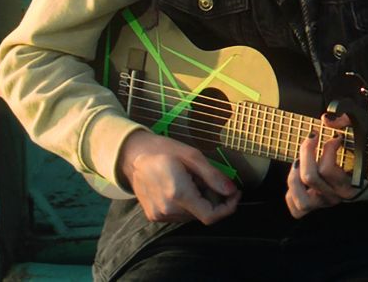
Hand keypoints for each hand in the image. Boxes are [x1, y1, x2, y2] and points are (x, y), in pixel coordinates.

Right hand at [117, 129, 238, 224]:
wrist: (132, 155)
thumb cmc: (163, 150)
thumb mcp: (193, 156)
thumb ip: (213, 176)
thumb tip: (231, 190)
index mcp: (178, 194)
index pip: (210, 216)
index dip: (227, 208)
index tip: (235, 194)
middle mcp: (167, 210)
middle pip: (202, 214)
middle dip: (213, 199)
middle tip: (209, 179)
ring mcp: (159, 215)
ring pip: (192, 215)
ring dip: (200, 201)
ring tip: (192, 180)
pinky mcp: (154, 216)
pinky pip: (179, 215)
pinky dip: (187, 204)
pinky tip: (181, 186)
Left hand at [286, 112, 359, 218]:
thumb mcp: (363, 134)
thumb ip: (346, 122)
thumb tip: (326, 119)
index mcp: (351, 183)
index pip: (327, 169)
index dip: (328, 147)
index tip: (336, 138)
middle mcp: (337, 196)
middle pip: (310, 178)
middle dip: (306, 152)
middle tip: (313, 137)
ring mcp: (325, 203)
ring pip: (301, 199)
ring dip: (294, 177)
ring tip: (299, 161)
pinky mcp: (316, 206)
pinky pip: (297, 209)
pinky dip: (292, 194)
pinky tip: (298, 177)